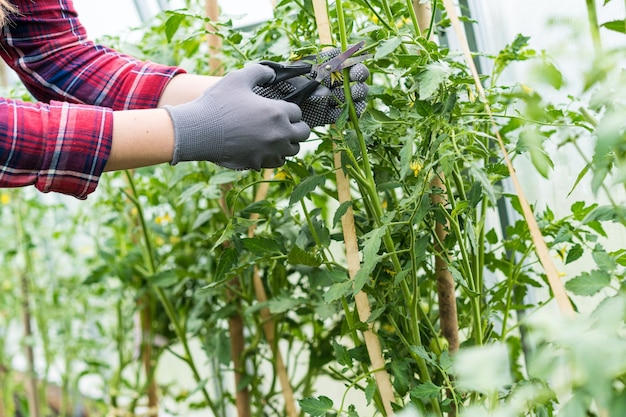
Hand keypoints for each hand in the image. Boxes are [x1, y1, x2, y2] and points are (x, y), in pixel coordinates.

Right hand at [164, 64, 309, 169]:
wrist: (199, 131)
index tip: (281, 109)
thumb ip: (259, 72)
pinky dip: (273, 156)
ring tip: (276, 137)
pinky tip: (264, 149)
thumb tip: (272, 73)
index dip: (290, 110)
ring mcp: (270, 151)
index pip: (298, 113)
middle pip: (303, 133)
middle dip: (296, 127)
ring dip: (287, 143)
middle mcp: (279, 134)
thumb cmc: (218, 103)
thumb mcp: (238, 78)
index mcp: (277, 112)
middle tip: (286, 124)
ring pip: (292, 151)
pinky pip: (275, 162)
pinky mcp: (258, 163)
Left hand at [253, 47, 369, 126]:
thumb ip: (302, 83)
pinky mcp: (322, 116)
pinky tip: (355, 110)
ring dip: (357, 94)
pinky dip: (350, 112)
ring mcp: (324, 99)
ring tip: (357, 95)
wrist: (257, 110)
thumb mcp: (281, 79)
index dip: (348, 59)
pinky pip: (340, 114)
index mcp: (314, 66)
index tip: (353, 62)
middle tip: (356, 80)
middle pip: (347, 76)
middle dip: (356, 76)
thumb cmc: (266, 88)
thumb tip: (325, 94)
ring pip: (348, 95)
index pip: (336, 58)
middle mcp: (322, 81)